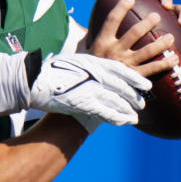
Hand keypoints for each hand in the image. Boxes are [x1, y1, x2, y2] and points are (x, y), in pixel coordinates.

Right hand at [29, 52, 150, 132]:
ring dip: (128, 109)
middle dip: (134, 96)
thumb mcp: (71, 59)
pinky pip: (108, 113)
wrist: (35, 80)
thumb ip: (86, 62)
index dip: (135, 78)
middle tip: (141, 102)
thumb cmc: (50, 70)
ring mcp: (92, 89)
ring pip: (118, 100)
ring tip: (135, 115)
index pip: (121, 70)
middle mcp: (96, 75)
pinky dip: (119, 118)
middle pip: (122, 87)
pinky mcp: (85, 104)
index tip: (145, 84)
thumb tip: (91, 63)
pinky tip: (127, 121)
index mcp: (94, 62)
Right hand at [85, 0, 177, 78]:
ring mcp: (124, 64)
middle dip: (147, 22)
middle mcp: (114, 52)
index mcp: (101, 42)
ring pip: (147, 51)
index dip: (122, 7)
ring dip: (161, 43)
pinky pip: (152, 69)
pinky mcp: (132, 77)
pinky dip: (164, 64)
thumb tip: (84, 28)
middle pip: (134, 33)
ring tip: (170, 37)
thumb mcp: (82, 52)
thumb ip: (86, 40)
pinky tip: (174, 59)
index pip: (112, 20)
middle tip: (156, 16)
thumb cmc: (84, 69)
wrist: (84, 92)